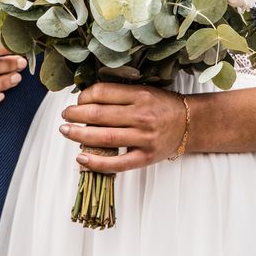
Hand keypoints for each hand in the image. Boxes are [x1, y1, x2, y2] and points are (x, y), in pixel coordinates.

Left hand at [60, 83, 186, 172]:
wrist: (191, 123)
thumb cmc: (162, 105)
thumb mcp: (144, 90)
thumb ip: (119, 93)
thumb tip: (85, 97)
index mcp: (140, 95)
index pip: (102, 93)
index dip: (84, 96)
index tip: (77, 100)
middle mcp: (141, 116)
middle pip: (99, 115)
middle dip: (75, 115)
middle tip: (65, 116)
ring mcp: (143, 138)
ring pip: (104, 137)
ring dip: (79, 135)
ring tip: (66, 131)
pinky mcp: (145, 158)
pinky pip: (117, 164)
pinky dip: (96, 162)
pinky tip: (81, 157)